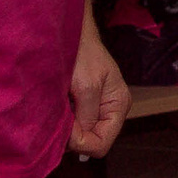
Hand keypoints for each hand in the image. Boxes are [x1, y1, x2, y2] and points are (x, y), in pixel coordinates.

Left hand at [69, 9, 130, 157]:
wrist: (70, 33)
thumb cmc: (82, 53)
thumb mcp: (86, 86)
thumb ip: (86, 116)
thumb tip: (79, 141)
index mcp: (119, 106)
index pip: (102, 144)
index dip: (81, 142)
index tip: (65, 128)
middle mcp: (112, 110)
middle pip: (93, 142)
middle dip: (74, 136)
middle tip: (60, 118)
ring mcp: (99, 108)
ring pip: (83, 134)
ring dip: (68, 128)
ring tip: (59, 109)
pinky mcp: (85, 104)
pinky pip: (76, 124)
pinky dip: (65, 121)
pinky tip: (59, 107)